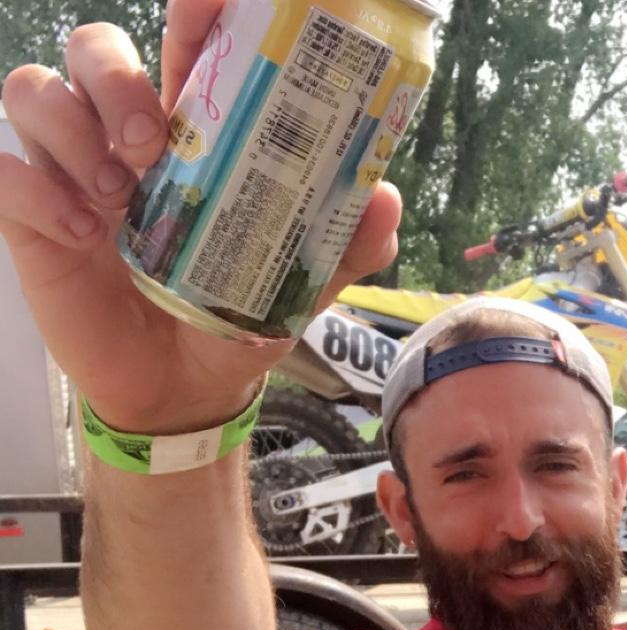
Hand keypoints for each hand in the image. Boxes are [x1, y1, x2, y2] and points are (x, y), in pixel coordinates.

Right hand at [0, 0, 400, 433]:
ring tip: (117, 196)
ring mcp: (74, 174)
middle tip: (152, 140)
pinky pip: (4, 171)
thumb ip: (344, 245)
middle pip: (93, 49)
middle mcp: (127, 141)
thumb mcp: (299, 286)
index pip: (185, 50)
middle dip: (115, 75)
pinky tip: (82, 236)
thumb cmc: (234, 320)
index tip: (205, 0)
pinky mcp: (33, 218)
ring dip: (71, 129)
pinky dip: (34, 190)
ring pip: (35, 91)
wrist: (184, 391)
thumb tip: (386, 199)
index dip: (192, 13)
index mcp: (196, 140)